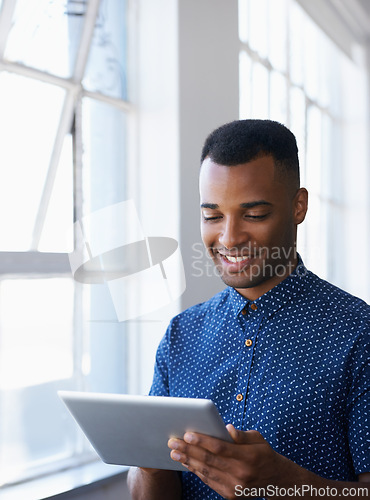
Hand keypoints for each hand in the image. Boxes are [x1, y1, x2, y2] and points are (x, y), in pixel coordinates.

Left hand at [168, 424, 287, 498]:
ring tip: (175, 453)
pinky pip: (210, 481)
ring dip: (188, 462)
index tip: (187, 434)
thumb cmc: (263, 453)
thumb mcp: (258, 439)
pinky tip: (187, 464)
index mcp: (248, 456)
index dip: (202, 441)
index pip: (220, 447)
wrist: (275, 480)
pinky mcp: (230, 494)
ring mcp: (235, 486)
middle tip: (172, 442)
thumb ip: (242, 434)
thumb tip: (227, 428)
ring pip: (207, 472)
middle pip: (210, 460)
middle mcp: (241, 473)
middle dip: (189, 450)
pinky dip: (197, 472)